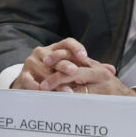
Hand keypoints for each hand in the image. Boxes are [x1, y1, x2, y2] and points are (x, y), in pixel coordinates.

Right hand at [11, 38, 131, 95]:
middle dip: (65, 65)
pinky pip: (30, 81)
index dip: (76, 48)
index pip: (67, 42)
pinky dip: (39, 87)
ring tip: (66, 91)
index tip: (84, 57)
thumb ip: (89, 68)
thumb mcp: (71, 69)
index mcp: (56, 48)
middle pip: (56, 56)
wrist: (30, 83)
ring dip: (55, 81)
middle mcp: (43, 52)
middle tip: (74, 72)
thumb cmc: (55, 75)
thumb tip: (112, 69)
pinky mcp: (24, 74)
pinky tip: (46, 94)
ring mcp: (32, 62)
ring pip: (44, 70)